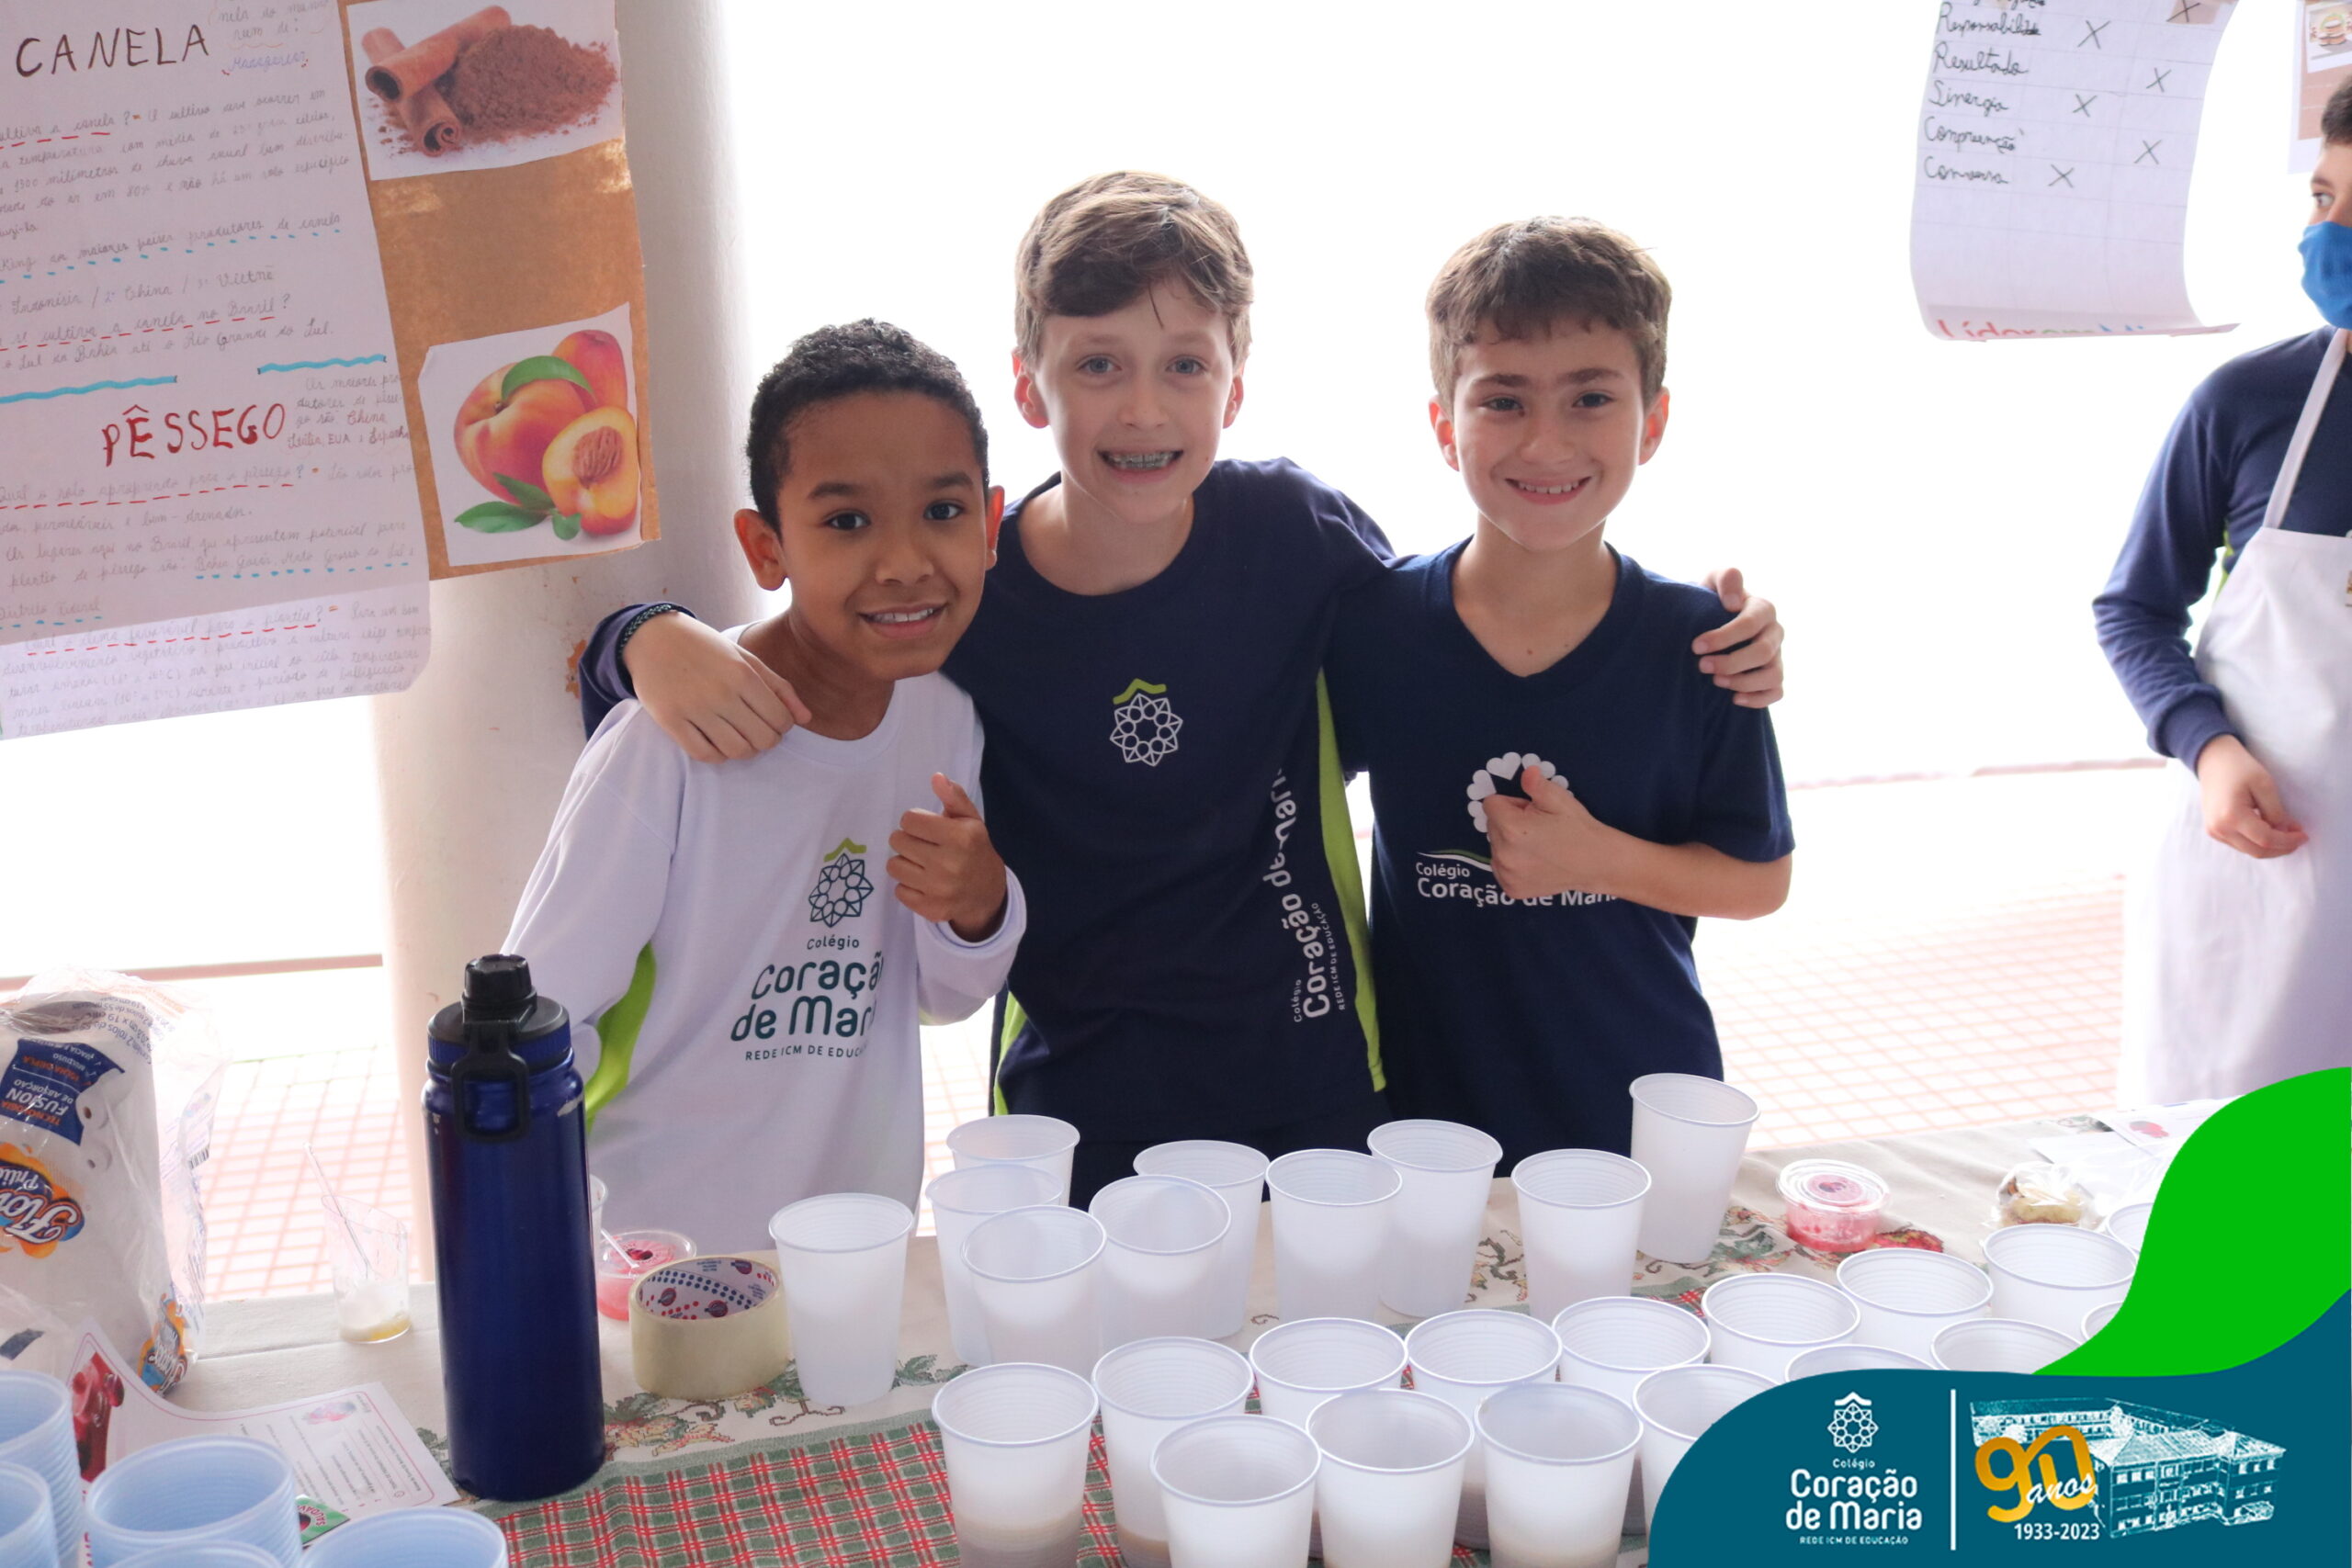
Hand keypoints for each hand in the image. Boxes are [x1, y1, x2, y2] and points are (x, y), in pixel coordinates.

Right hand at [624, 612, 809, 762]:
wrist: (653, 637)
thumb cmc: (705, 647)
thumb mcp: (745, 658)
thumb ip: (779, 687)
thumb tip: (805, 719)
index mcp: (743, 674)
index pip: (781, 719)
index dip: (783, 726)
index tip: (772, 719)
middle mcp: (721, 693)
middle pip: (763, 739)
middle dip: (767, 739)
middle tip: (757, 729)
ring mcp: (695, 708)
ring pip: (737, 750)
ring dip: (744, 749)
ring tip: (739, 735)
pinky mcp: (671, 720)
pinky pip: (705, 754)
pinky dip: (717, 754)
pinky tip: (717, 741)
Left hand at [889, 775, 1009, 939]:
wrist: (987, 893)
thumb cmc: (974, 849)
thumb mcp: (970, 820)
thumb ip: (954, 797)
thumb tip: (937, 777)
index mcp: (960, 837)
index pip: (909, 820)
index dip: (915, 821)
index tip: (927, 827)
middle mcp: (949, 864)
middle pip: (897, 841)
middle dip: (908, 840)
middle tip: (924, 845)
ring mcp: (939, 890)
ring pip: (894, 866)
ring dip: (904, 862)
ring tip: (922, 863)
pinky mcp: (930, 909)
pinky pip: (898, 891)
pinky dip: (908, 885)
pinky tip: (924, 882)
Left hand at [1483, 766, 1623, 901]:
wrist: (1597, 863)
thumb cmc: (1578, 829)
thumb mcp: (1559, 800)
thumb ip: (1536, 784)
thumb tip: (1526, 772)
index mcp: (1511, 829)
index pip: (1491, 804)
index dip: (1512, 803)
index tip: (1531, 811)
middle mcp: (1503, 854)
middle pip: (1491, 826)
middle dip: (1508, 822)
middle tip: (1537, 828)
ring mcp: (1507, 875)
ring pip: (1495, 847)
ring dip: (1508, 843)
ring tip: (1538, 845)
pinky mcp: (1512, 889)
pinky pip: (1501, 868)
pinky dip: (1513, 863)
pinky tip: (1535, 862)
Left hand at [1694, 567, 1784, 707]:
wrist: (1708, 620)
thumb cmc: (1710, 600)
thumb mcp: (1712, 580)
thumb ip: (1725, 578)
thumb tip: (1734, 603)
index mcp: (1762, 608)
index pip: (1750, 624)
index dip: (1724, 637)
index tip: (1696, 646)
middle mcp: (1774, 632)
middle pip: (1762, 652)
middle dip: (1730, 662)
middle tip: (1701, 666)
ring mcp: (1777, 656)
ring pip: (1773, 675)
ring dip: (1744, 682)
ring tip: (1715, 681)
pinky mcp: (1774, 676)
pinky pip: (1777, 692)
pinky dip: (1758, 699)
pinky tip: (1733, 699)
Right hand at [2195, 736, 2306, 857]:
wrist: (2214, 762)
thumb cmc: (2240, 769)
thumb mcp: (2264, 785)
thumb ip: (2276, 812)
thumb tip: (2285, 832)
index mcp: (2231, 816)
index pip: (2265, 839)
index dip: (2288, 841)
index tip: (2304, 836)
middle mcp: (2219, 829)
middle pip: (2257, 851)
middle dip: (2281, 848)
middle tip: (2297, 838)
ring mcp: (2214, 831)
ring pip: (2249, 851)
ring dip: (2270, 847)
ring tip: (2285, 834)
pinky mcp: (2214, 831)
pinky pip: (2240, 845)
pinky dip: (2257, 843)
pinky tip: (2268, 831)